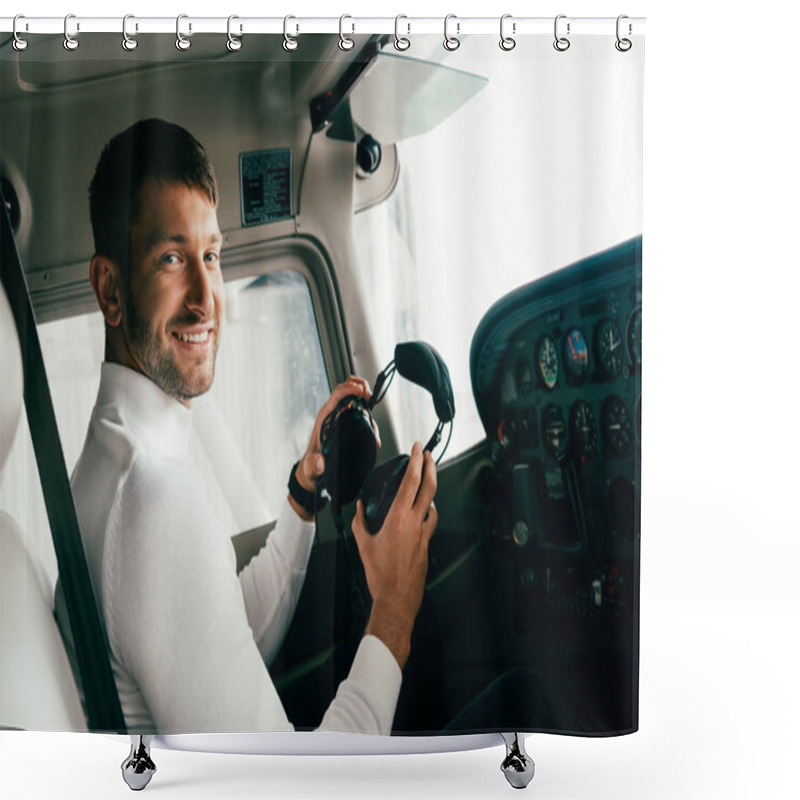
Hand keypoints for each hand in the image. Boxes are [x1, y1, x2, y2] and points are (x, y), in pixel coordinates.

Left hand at [288, 376, 376, 519]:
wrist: (312, 473)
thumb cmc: (312, 468)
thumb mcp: (312, 469)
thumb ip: (314, 466)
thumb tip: (320, 461)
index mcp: (325, 418)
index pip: (337, 395)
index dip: (351, 389)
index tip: (363, 393)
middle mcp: (332, 415)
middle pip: (345, 388)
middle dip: (360, 387)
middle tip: (370, 397)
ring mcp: (339, 418)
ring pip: (352, 397)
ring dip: (364, 398)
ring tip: (372, 415)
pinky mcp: (345, 423)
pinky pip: (357, 410)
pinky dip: (367, 413)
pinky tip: (373, 430)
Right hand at [351, 442, 437, 668]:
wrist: (396, 598)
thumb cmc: (380, 575)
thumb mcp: (363, 544)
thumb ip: (360, 521)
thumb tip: (358, 507)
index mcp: (399, 518)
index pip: (411, 481)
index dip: (416, 461)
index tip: (418, 448)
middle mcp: (415, 523)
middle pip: (429, 487)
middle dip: (431, 467)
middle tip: (429, 454)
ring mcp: (424, 534)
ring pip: (433, 505)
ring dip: (431, 491)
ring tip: (426, 484)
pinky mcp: (427, 546)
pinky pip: (430, 522)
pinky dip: (427, 512)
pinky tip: (422, 514)